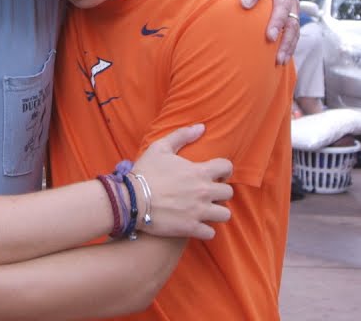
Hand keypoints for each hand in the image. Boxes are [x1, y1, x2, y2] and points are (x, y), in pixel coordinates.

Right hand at [131, 123, 233, 240]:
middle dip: (221, 192)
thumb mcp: (160, 147)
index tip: (215, 174)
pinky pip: (210, 233)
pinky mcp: (191, 228)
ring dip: (217, 213)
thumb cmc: (145, 172)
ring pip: (225, 215)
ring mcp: (199, 212)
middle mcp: (203, 192)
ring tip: (206, 211)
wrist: (131, 200)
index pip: (227, 167)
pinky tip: (196, 225)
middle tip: (208, 193)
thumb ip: (182, 135)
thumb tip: (201, 127)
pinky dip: (205, 230)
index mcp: (199, 172)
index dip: (224, 170)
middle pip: (229, 193)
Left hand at [212, 0, 300, 63]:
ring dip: (287, 39)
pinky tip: (281, 59)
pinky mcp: (292, 8)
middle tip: (268, 37)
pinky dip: (291, 44)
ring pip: (293, 20)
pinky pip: (295, 28)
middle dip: (277, 21)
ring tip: (278, 58)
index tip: (244, 4)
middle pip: (283, 4)